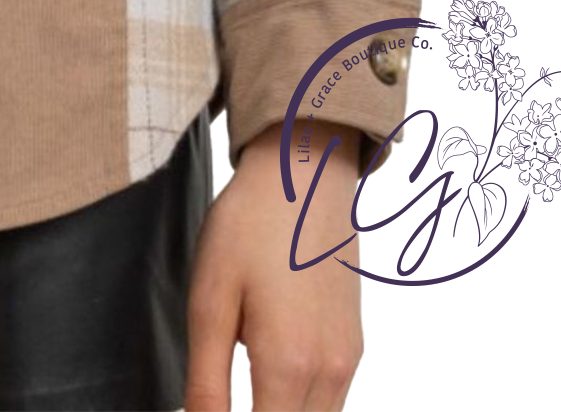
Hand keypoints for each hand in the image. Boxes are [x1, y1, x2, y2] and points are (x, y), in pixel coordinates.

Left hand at [186, 121, 366, 409]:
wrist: (305, 173)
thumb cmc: (248, 228)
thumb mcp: (210, 302)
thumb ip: (206, 383)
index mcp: (289, 367)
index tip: (207, 410)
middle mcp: (329, 374)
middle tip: (217, 400)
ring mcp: (347, 361)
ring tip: (240, 387)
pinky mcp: (353, 346)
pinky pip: (329, 402)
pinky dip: (297, 405)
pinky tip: (267, 374)